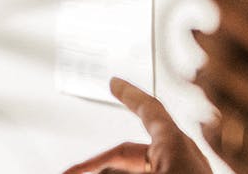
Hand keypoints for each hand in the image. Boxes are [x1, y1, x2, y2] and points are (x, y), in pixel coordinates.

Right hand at [64, 78, 212, 173]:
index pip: (148, 109)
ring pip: (135, 171)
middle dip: (96, 164)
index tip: (114, 82)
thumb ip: (117, 173)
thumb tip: (95, 173)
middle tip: (69, 173)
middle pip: (129, 152)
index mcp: (175, 144)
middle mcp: (178, 158)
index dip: (129, 94)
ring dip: (110, 173)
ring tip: (88, 173)